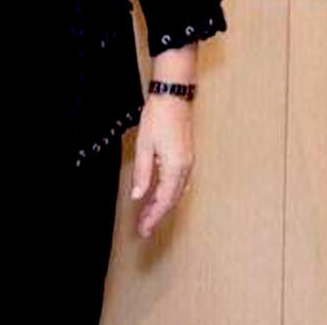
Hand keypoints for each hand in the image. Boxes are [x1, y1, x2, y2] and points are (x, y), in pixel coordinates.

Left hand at [131, 93, 193, 237]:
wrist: (173, 96)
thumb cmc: (159, 116)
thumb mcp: (144, 145)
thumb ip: (142, 173)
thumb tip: (139, 195)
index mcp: (175, 166)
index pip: (164, 200)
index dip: (153, 217)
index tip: (143, 230)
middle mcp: (186, 167)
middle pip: (172, 199)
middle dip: (157, 215)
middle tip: (144, 229)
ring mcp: (188, 161)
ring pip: (177, 192)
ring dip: (163, 205)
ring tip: (149, 216)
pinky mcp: (186, 155)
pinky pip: (179, 182)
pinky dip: (169, 193)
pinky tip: (161, 196)